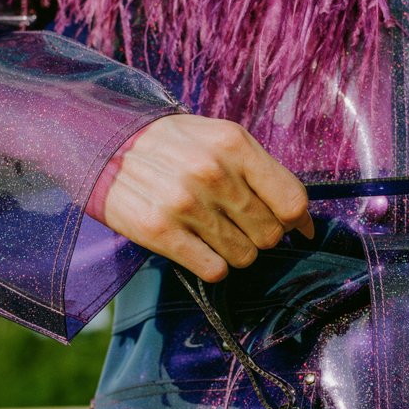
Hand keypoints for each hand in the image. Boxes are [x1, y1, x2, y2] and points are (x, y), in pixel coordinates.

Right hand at [86, 113, 314, 280]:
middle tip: (236, 223)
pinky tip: (197, 246)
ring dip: (234, 251)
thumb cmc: (175, 146)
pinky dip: (212, 265)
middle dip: (259, 235)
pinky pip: (214, 269)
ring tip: (211, 230)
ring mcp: (185, 204)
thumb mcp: (220, 139)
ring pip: (244, 257)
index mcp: (233, 144)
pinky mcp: (160, 231)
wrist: (106, 144)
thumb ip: (262, 173)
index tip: (290, 226)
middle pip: (270, 234)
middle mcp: (212, 173)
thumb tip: (302, 222)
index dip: (296, 221)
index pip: (292, 202)